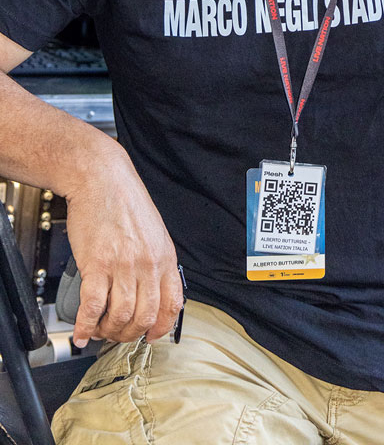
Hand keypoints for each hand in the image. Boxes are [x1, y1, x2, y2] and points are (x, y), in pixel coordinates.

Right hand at [64, 148, 182, 346]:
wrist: (101, 178)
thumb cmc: (124, 201)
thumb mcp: (154, 231)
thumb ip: (154, 260)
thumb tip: (148, 290)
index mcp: (164, 256)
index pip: (172, 304)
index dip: (161, 328)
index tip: (150, 336)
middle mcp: (147, 263)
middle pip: (144, 317)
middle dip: (129, 334)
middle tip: (116, 334)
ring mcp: (123, 265)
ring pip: (120, 316)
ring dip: (107, 331)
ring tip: (98, 330)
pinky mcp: (97, 264)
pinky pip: (93, 306)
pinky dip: (85, 326)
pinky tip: (81, 331)